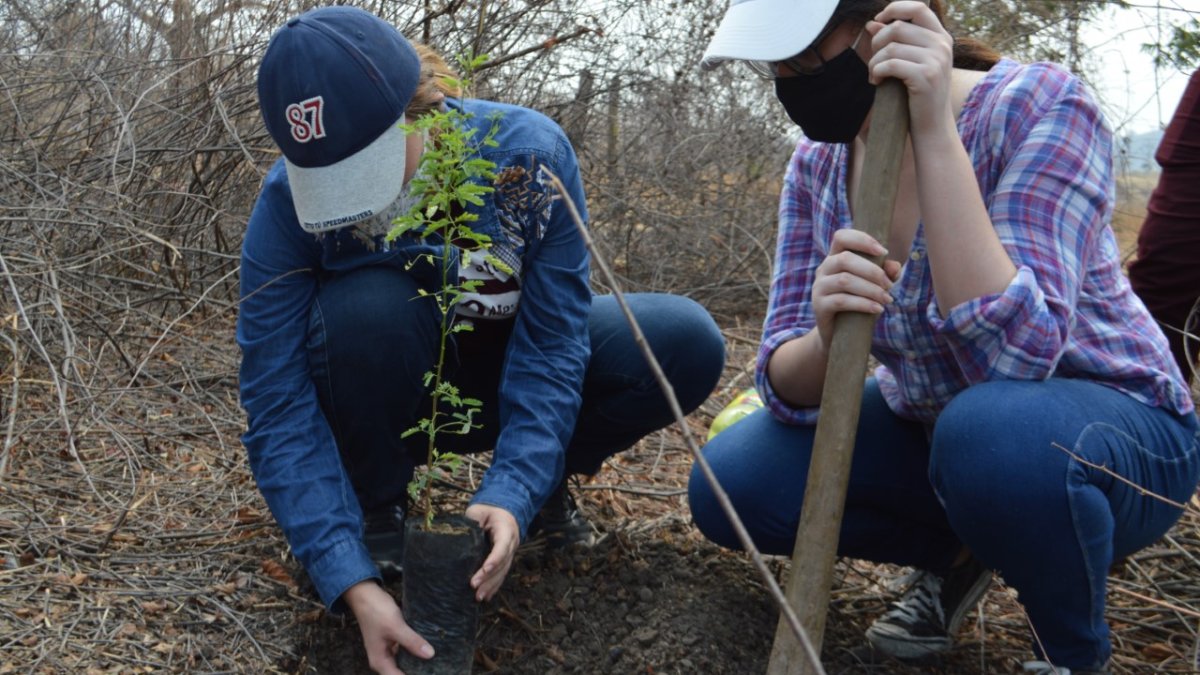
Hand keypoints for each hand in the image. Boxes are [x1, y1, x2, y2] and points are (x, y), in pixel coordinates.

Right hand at [343, 580, 433, 673]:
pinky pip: (405, 652)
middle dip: (417, 671)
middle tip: (436, 667)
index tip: (430, 673)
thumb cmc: (376, 611)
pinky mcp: (392, 642)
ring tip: (435, 661)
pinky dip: (414, 652)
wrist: (365, 595)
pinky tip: (427, 648)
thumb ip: (412, 642)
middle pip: (401, 673)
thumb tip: (430, 655)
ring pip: (405, 663)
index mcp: (380, 662)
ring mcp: (387, 651)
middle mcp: (383, 660)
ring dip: (417, 662)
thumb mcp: (395, 627)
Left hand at [465, 503, 518, 600]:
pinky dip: (494, 585)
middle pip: (502, 564)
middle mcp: (511, 543)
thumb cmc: (489, 510)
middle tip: (474, 588)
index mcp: (506, 530)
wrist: (503, 510)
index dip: (494, 560)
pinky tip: (487, 596)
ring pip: (503, 572)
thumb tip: (461, 535)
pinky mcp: (505, 559)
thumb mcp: (479, 511)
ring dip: (491, 585)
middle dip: (489, 578)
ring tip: (479, 597)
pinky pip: (501, 574)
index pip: (501, 547)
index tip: (484, 570)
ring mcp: (509, 553)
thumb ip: (472, 521)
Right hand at [811, 229, 901, 349]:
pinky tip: (878, 309)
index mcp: (835, 258)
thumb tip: (894, 266)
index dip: (861, 239)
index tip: (883, 252)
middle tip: (890, 285)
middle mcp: (824, 269)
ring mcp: (819, 287)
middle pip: (845, 259)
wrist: (838, 334)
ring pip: (845, 280)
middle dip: (872, 271)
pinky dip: (863, 304)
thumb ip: (885, 273)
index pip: (841, 237)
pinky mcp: (819, 305)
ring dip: (871, 289)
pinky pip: (841, 300)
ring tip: (887, 299)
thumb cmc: (858, 304)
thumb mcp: (874, 286)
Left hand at [865, 0, 955, 134]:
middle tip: (873, 61)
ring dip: (874, 61)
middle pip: (897, 27)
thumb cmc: (917, 94)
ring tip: (874, 75)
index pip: (918, 7)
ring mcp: (936, 60)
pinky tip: (876, 81)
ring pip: (891, 47)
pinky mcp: (926, 76)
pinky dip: (876, 72)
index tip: (878, 20)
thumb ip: (894, 41)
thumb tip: (872, 23)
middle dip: (877, 43)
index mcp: (941, 37)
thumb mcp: (909, 63)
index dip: (894, 9)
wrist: (932, 126)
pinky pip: (890, 64)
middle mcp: (942, 45)